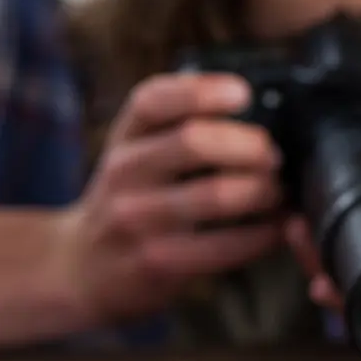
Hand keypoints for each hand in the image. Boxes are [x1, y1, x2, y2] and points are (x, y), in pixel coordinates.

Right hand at [50, 73, 284, 325]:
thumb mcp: (136, 154)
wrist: (82, 269)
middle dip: (249, 145)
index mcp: (125, 137)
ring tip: (278, 192)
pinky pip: (223, 246)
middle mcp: (125, 172)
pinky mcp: (157, 263)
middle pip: (193, 142)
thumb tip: (259, 109)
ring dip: (262, 190)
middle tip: (274, 156)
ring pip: (215, 195)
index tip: (242, 93)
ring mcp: (137, 220)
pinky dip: (262, 235)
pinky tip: (276, 228)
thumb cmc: (129, 200)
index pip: (152, 100)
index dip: (200, 91)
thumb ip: (179, 127)